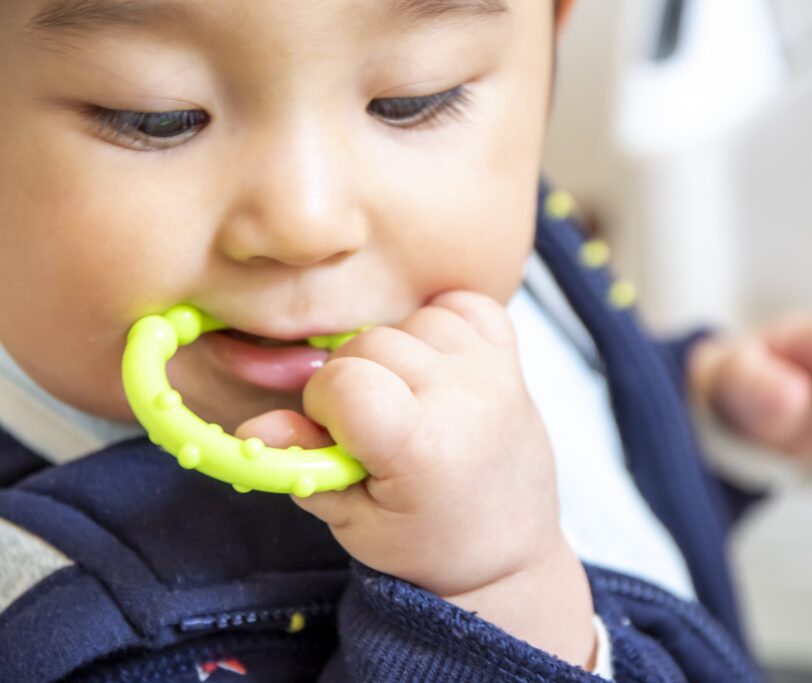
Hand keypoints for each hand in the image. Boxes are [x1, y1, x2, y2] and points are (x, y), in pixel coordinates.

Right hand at [236, 291, 595, 666]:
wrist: (505, 549)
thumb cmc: (427, 542)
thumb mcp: (354, 521)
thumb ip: (304, 465)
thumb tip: (254, 427)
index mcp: (421, 446)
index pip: (346, 381)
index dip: (324, 402)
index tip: (339, 433)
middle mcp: (462, 398)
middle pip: (371, 342)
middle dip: (352, 378)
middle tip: (369, 426)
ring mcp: (492, 373)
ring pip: (413, 320)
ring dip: (397, 354)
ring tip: (406, 399)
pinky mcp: (510, 359)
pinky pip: (465, 306)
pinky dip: (442, 327)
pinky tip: (436, 368)